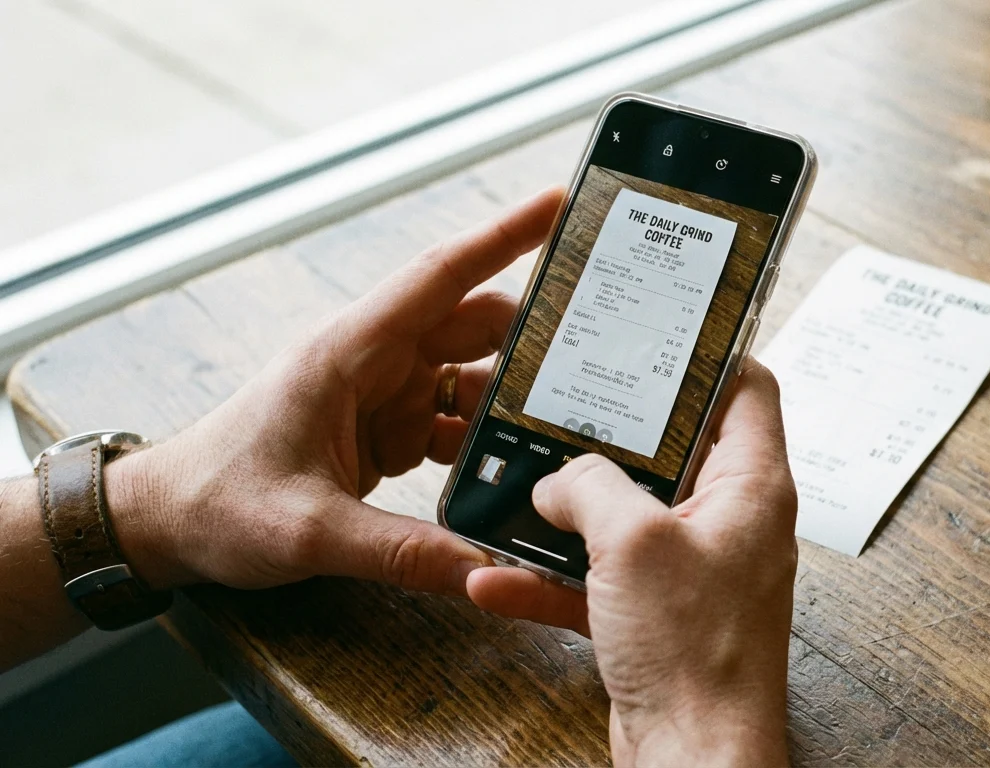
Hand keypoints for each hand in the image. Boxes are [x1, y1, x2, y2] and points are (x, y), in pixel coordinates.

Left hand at [105, 187, 564, 595]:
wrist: (164, 522)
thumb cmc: (216, 503)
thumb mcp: (310, 532)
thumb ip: (403, 552)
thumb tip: (486, 568)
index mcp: (348, 353)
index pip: (439, 276)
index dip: (503, 236)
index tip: (559, 204)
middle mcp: (372, 360)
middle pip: (472, 326)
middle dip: (533, 338)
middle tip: (600, 352)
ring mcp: (381, 392)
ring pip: (469, 374)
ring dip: (511, 400)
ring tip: (568, 422)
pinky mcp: (384, 426)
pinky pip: (452, 420)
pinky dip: (485, 441)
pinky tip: (513, 469)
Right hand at [467, 360, 798, 765]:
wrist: (692, 759)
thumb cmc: (694, 654)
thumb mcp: (632, 542)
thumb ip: (589, 486)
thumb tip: (557, 478)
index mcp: (750, 486)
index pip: (746, 388)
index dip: (705, 354)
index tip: (654, 332)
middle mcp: (728, 522)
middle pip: (672, 448)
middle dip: (609, 432)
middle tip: (559, 401)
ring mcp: (692, 571)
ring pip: (625, 517)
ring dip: (566, 510)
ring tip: (514, 486)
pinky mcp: (657, 617)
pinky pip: (598, 580)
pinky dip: (550, 577)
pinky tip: (495, 578)